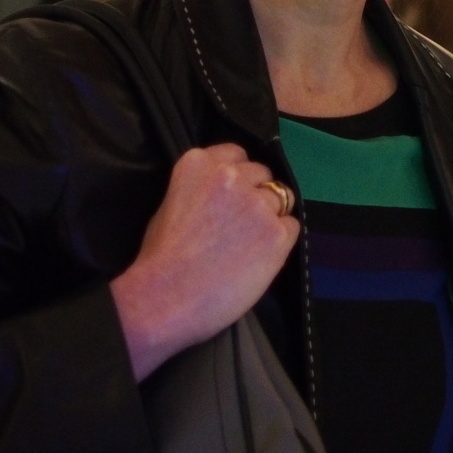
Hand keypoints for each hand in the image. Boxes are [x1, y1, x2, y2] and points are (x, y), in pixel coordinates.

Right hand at [109, 144, 298, 381]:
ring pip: (281, 199)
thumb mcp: (171, 204)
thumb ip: (202, 188)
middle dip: (256, 194)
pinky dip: (280, 240)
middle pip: (262, 174)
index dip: (239, 177)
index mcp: (199, 163)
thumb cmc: (160, 259)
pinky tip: (259, 258)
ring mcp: (257, 203)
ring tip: (249, 245)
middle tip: (242, 224)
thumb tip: (223, 194)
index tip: (233, 195)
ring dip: (270, 217)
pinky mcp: (277, 232)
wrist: (165, 298)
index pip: (237, 154)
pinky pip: (291, 227)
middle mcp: (232, 175)